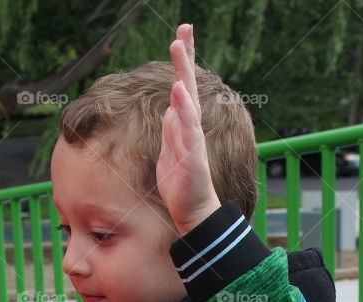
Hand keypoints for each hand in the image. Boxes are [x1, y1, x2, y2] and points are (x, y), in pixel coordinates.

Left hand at [156, 23, 220, 235]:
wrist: (193, 211)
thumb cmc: (181, 183)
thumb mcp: (169, 151)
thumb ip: (171, 130)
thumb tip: (169, 110)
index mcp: (183, 124)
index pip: (182, 86)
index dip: (183, 61)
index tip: (182, 34)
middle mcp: (190, 126)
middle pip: (188, 84)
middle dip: (186, 56)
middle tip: (184, 28)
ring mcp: (193, 139)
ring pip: (187, 100)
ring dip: (183, 73)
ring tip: (178, 47)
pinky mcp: (192, 155)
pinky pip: (188, 129)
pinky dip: (184, 109)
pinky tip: (179, 91)